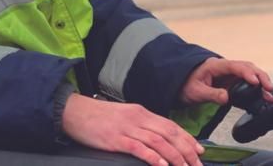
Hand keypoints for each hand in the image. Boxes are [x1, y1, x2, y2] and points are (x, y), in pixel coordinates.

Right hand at [60, 93, 204, 165]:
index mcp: (141, 112)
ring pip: (159, 142)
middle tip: (198, 164)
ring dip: (175, 157)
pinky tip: (163, 165)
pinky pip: (139, 148)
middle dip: (187, 150)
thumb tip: (158, 139)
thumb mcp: (123, 117)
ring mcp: (127, 128)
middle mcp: (138, 118)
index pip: (170, 125)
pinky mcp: (116, 139)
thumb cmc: (97, 117)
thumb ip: (140, 125)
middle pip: (169, 134)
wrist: (74, 112)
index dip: (187, 138)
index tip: (199, 150)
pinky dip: (154, 157)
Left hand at [178, 57, 272, 106]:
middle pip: (246, 67)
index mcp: (215, 66)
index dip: (246, 73)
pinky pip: (246, 83)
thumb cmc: (186, 85)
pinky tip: (264, 97)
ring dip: (261, 82)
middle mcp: (225, 68)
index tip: (255, 82)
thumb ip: (211, 94)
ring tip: (269, 94)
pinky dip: (256, 89)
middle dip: (259, 76)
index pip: (234, 66)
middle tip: (269, 88)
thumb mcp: (196, 92)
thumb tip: (226, 98)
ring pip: (249, 74)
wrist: (181, 84)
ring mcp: (229, 75)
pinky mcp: (231, 82)